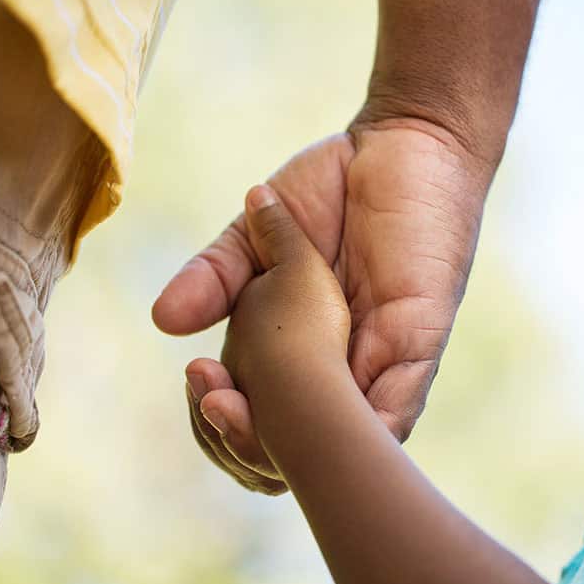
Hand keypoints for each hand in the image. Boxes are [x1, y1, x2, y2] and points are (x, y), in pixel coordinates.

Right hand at [155, 120, 494, 493]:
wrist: (404, 138)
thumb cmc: (335, 185)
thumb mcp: (259, 231)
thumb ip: (218, 275)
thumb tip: (163, 321)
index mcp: (302, 349)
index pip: (262, 415)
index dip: (228, 420)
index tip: (196, 385)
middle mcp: (343, 366)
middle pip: (299, 446)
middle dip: (252, 441)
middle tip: (214, 404)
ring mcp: (384, 359)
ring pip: (348, 441)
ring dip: (296, 442)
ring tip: (246, 418)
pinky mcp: (421, 340)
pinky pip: (401, 405)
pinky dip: (369, 429)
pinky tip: (337, 443)